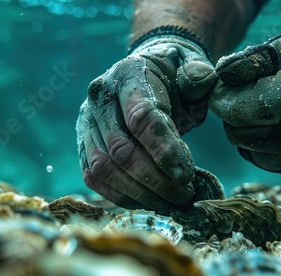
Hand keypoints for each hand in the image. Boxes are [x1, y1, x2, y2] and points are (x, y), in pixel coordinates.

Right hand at [77, 34, 216, 209]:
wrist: (145, 74)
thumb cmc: (172, 76)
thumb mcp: (190, 67)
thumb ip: (197, 74)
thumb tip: (197, 81)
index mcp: (128, 74)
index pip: (141, 117)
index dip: (164, 150)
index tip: (187, 175)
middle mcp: (99, 98)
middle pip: (121, 149)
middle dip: (155, 179)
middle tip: (184, 194)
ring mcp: (87, 124)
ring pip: (104, 168)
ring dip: (139, 193)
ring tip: (169, 203)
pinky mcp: (83, 146)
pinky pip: (95, 178)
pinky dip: (121, 195)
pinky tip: (149, 201)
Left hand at [210, 27, 280, 181]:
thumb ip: (253, 59)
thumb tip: (221, 77)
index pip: (240, 110)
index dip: (223, 100)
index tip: (223, 90)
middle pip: (240, 132)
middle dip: (233, 114)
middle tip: (244, 97)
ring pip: (249, 149)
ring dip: (247, 129)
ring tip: (268, 109)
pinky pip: (266, 160)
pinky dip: (263, 144)